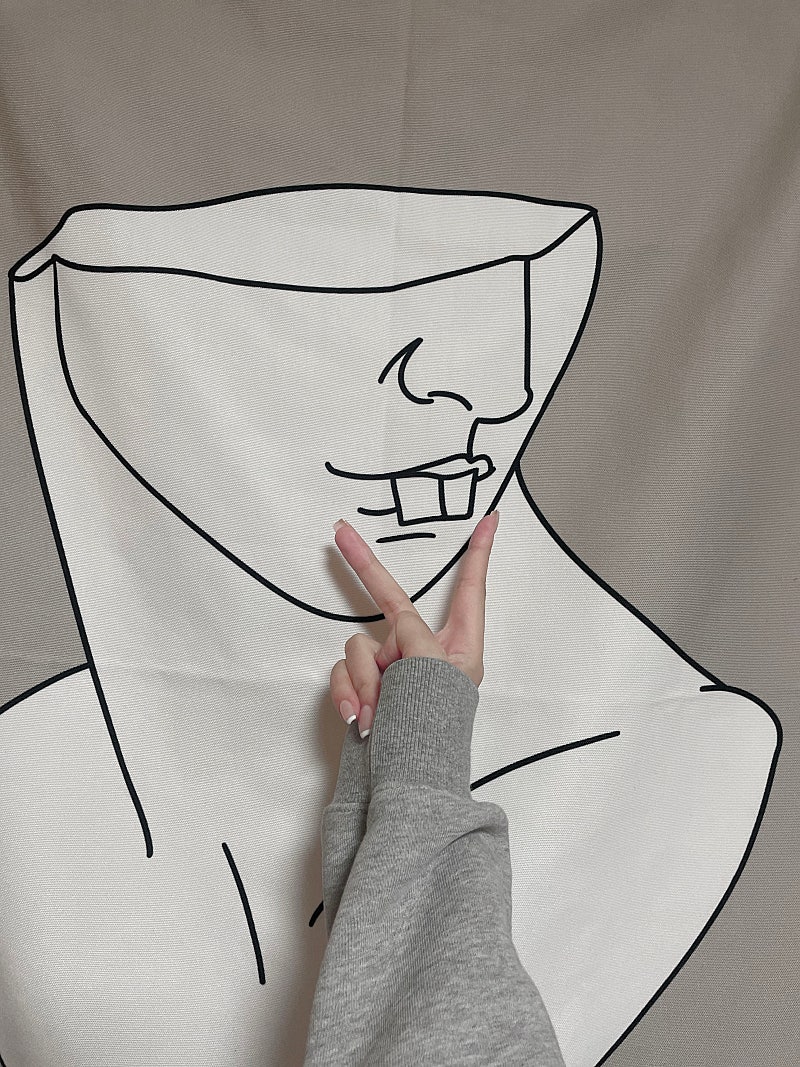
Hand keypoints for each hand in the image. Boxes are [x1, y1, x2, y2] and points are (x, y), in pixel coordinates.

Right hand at [329, 511, 499, 735]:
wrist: (402, 789)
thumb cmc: (430, 735)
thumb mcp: (431, 673)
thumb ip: (411, 635)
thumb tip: (392, 625)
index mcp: (457, 647)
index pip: (469, 589)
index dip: (479, 552)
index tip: (491, 519)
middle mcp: (423, 653)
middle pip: (392, 601)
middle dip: (364, 569)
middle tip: (342, 533)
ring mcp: (392, 670)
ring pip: (361, 644)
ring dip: (365, 678)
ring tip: (379, 708)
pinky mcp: (366, 687)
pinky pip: (344, 671)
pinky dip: (349, 693)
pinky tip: (362, 718)